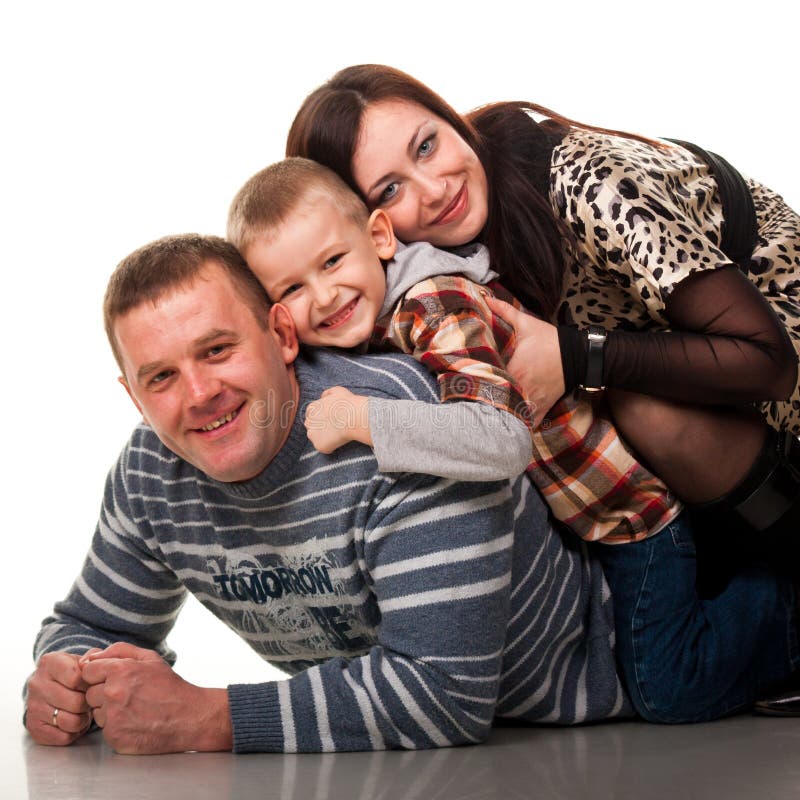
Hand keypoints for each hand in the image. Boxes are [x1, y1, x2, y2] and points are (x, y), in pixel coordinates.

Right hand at [25, 652, 92, 745]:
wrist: (51, 688)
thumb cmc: (74, 674)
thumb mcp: (83, 660)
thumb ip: (94, 657)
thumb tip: (92, 664)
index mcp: (49, 662)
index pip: (76, 678)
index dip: (89, 684)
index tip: (89, 684)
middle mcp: (36, 683)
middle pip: (75, 702)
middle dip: (88, 703)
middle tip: (89, 701)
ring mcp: (32, 706)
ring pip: (70, 722)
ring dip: (82, 719)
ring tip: (82, 712)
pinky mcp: (33, 727)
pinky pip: (63, 737)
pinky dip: (74, 732)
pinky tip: (73, 721)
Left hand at [81, 642, 231, 753]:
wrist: (188, 717)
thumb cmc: (169, 686)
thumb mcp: (150, 658)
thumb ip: (119, 650)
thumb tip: (92, 656)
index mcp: (120, 669)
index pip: (87, 671)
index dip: (99, 675)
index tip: (115, 679)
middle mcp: (113, 692)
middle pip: (90, 693)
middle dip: (104, 694)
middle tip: (129, 696)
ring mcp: (112, 716)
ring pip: (96, 712)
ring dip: (109, 711)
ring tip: (133, 709)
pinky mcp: (114, 736)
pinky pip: (104, 729)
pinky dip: (116, 727)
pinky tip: (134, 722)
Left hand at [304, 386, 371, 452]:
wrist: (354, 417)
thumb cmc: (348, 403)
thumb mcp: (337, 390)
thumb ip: (327, 394)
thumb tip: (323, 397)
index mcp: (312, 408)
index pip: (312, 414)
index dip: (323, 417)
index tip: (332, 419)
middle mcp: (309, 421)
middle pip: (312, 426)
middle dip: (321, 427)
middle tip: (336, 428)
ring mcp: (313, 435)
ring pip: (317, 438)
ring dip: (325, 437)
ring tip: (338, 435)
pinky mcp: (320, 446)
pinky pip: (325, 448)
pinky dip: (331, 447)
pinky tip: (340, 441)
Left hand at [484, 295, 565, 426]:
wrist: (578, 355)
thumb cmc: (550, 340)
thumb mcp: (527, 323)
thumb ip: (504, 311)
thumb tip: (485, 297)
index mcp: (514, 369)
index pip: (488, 379)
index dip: (476, 381)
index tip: (466, 380)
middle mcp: (521, 387)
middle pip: (497, 399)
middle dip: (486, 400)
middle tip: (473, 398)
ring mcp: (532, 400)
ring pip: (511, 414)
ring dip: (501, 413)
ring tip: (487, 412)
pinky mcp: (542, 407)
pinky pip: (529, 423)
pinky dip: (519, 424)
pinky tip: (508, 423)